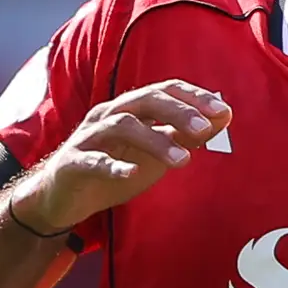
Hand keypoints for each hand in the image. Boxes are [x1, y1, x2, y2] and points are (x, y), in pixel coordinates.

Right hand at [14, 81, 231, 233]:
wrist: (63, 197)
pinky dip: (113, 166)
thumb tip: (224, 117)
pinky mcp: (72, 163)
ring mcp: (88, 137)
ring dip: (155, 140)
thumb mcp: (155, 153)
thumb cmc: (113, 167)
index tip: (223, 110)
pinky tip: (132, 174)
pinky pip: (92, 161)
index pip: (164, 90)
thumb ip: (185, 135)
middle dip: (177, 111)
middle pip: (145, 100)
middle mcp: (108, 114)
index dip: (193, 97)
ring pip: (122, 126)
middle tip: (206, 128)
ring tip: (184, 160)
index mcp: (130, 108)